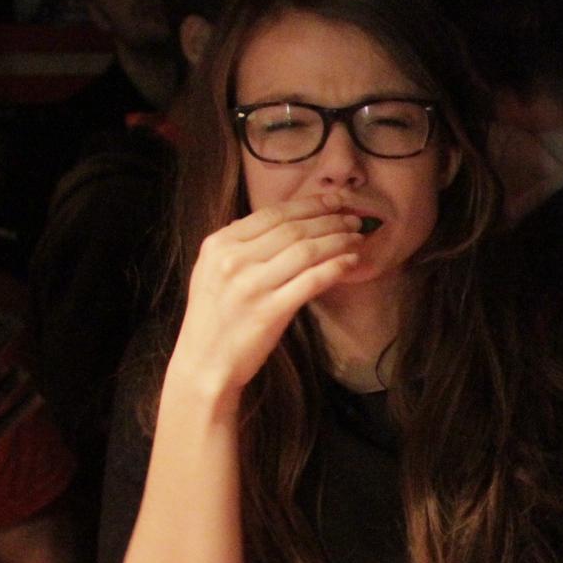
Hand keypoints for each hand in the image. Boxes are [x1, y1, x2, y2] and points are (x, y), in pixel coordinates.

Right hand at [167, 198, 364, 403]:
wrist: (205, 362)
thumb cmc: (215, 316)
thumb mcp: (214, 270)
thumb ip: (242, 245)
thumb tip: (284, 221)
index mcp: (219, 244)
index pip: (272, 214)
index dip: (310, 204)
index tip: (336, 201)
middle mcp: (233, 260)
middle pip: (293, 229)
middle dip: (330, 220)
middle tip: (356, 220)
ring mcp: (252, 286)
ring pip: (306, 251)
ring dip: (338, 241)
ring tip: (357, 239)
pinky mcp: (270, 311)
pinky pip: (311, 281)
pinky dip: (335, 268)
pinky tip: (351, 262)